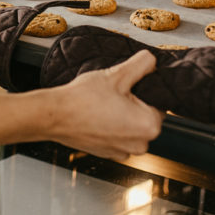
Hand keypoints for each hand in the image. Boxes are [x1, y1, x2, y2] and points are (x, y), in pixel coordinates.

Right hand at [48, 50, 164, 158]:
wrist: (55, 116)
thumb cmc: (83, 99)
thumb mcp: (117, 74)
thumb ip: (143, 64)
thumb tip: (153, 61)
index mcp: (149, 126)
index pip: (159, 102)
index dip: (142, 89)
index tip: (125, 86)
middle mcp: (141, 144)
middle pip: (146, 115)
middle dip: (133, 103)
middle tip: (112, 93)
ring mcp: (124, 152)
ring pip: (132, 126)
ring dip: (122, 115)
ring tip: (103, 104)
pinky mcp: (109, 154)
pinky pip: (119, 136)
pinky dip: (111, 126)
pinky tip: (97, 116)